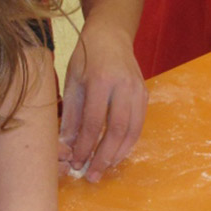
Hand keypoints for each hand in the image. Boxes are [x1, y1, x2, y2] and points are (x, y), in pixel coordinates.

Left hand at [59, 24, 146, 181]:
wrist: (111, 34)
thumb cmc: (86, 57)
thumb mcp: (71, 81)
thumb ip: (70, 114)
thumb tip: (65, 146)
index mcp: (100, 79)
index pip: (93, 121)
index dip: (85, 146)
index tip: (75, 162)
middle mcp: (122, 85)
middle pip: (116, 129)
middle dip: (103, 156)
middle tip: (91, 175)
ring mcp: (137, 90)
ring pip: (132, 131)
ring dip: (117, 154)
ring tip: (103, 169)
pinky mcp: (145, 95)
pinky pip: (139, 125)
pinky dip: (128, 144)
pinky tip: (116, 154)